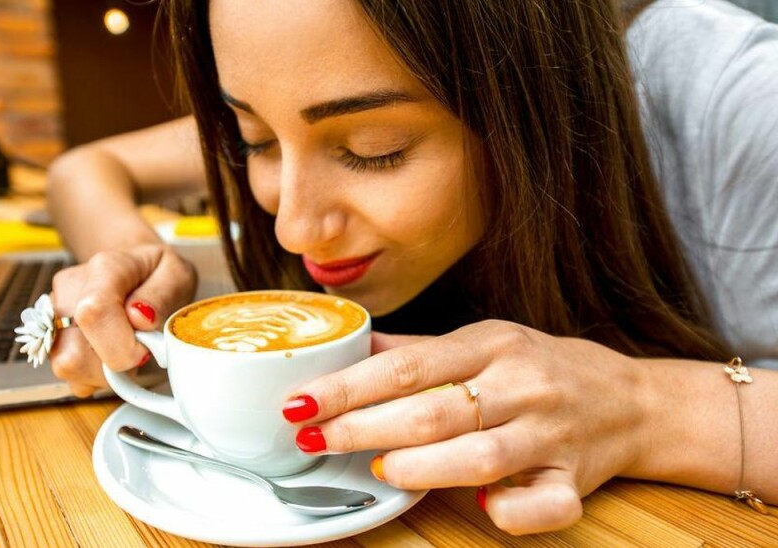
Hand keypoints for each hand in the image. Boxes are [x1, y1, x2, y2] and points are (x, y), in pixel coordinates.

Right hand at [48, 244, 196, 396]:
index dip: (120, 346)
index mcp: (105, 268)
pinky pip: (68, 374)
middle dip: (114, 366)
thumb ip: (162, 295)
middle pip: (74, 351)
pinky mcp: (50, 335)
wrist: (137, 271)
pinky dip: (94, 375)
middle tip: (139, 349)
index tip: (145, 350)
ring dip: (104, 373)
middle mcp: (71, 288)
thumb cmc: (158, 275)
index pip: (94, 313)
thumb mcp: (177, 276)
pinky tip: (109, 354)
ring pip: (67, 366)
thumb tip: (139, 318)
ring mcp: (54, 312)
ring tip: (125, 349)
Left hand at [284, 320, 648, 534]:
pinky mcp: (575, 481)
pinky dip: (508, 511)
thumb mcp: (484, 340)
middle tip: (315, 439)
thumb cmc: (541, 366)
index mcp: (492, 344)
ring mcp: (551, 435)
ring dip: (420, 467)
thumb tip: (351, 346)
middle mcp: (521, 385)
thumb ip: (419, 349)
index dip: (348, 386)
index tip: (301, 402)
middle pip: (433, 411)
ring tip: (379, 470)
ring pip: (480, 456)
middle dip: (364, 428)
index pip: (407, 366)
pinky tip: (478, 509)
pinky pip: (543, 505)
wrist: (632, 400)